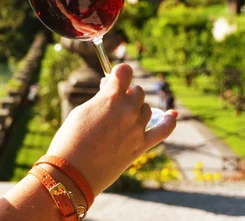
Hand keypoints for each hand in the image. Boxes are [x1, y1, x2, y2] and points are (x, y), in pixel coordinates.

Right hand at [46, 64, 176, 194]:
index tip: (114, 77)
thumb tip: (110, 89)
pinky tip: (173, 114)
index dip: (119, 72)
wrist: (73, 172)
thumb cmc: (71, 138)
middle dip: (126, 93)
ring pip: (146, 109)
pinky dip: (170, 121)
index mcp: (110, 98)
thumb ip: (100, 98)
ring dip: (136, 108)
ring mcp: (137, 128)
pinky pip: (164, 130)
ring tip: (121, 117)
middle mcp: (127, 110)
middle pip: (137, 91)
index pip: (124, 71)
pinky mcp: (142, 146)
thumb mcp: (82, 111)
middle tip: (112, 101)